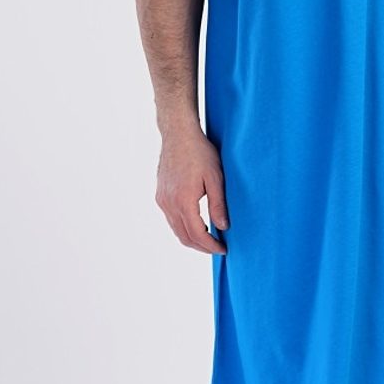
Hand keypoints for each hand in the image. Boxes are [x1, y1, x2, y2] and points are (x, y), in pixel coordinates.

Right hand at [155, 124, 229, 253]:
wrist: (178, 135)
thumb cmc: (200, 152)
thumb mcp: (215, 178)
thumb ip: (218, 205)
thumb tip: (223, 227)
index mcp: (183, 200)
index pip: (197, 234)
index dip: (211, 245)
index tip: (224, 249)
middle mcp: (169, 203)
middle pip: (184, 237)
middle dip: (202, 247)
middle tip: (218, 248)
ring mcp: (162, 200)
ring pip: (176, 230)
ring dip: (192, 238)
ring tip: (209, 239)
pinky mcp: (160, 195)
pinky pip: (171, 219)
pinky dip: (184, 227)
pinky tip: (197, 224)